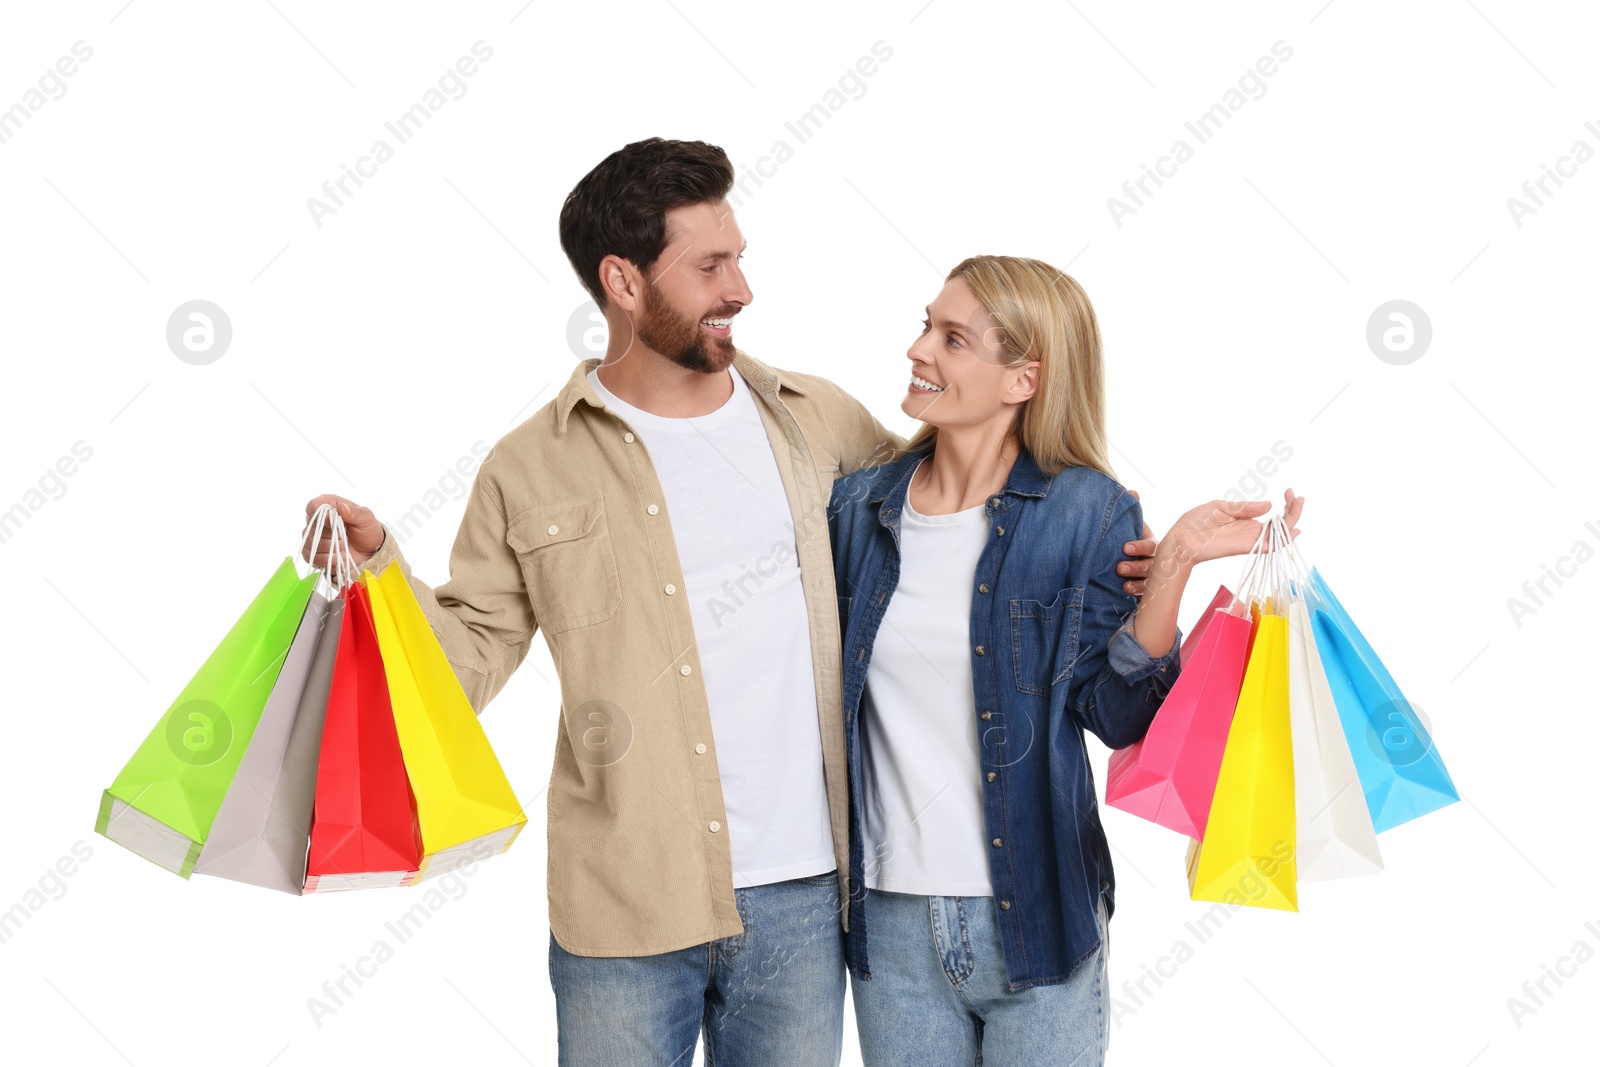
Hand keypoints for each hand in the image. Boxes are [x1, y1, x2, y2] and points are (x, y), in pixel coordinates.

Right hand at [303, 495, 383, 565]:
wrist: (370, 551)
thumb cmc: (367, 530)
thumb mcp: (366, 518)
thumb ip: (354, 512)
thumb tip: (341, 506)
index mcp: (328, 505)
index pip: (313, 506)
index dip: (322, 515)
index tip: (334, 523)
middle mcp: (317, 520)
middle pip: (313, 527)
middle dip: (332, 535)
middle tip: (345, 536)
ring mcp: (312, 537)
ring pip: (313, 543)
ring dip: (332, 548)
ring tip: (345, 546)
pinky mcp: (313, 553)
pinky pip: (312, 557)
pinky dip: (328, 559)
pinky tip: (339, 556)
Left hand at [1117, 489, 1158, 595]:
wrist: (1124, 556)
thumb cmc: (1129, 537)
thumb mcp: (1131, 524)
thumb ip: (1131, 509)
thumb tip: (1132, 491)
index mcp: (1154, 544)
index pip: (1150, 546)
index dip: (1139, 546)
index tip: (1125, 547)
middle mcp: (1157, 561)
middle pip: (1151, 565)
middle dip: (1136, 566)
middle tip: (1119, 567)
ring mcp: (1154, 576)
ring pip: (1150, 581)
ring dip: (1137, 582)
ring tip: (1123, 583)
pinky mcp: (1147, 589)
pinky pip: (1146, 593)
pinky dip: (1137, 592)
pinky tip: (1126, 591)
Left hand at [1160, 487, 1304, 570]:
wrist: (1182, 537)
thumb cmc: (1197, 522)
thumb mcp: (1223, 507)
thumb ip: (1245, 507)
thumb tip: (1269, 505)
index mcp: (1247, 521)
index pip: (1274, 515)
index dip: (1285, 505)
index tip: (1288, 491)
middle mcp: (1252, 532)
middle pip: (1282, 526)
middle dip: (1294, 511)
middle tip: (1298, 497)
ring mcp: (1250, 540)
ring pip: (1280, 536)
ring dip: (1292, 521)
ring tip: (1297, 504)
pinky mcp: (1245, 547)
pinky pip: (1269, 546)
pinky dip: (1282, 540)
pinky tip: (1293, 529)